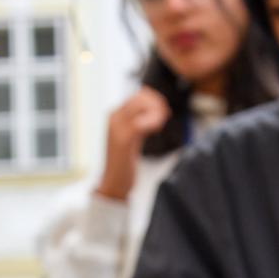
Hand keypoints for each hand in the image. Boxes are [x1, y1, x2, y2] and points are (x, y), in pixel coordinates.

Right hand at [94, 87, 171, 201]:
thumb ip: (139, 123)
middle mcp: (114, 118)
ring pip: (139, 105)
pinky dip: (152, 121)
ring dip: (156, 111)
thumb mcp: (132, 137)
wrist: (113, 182)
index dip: (153, 99)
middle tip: (165, 116)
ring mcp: (117, 127)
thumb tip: (154, 110)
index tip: (163, 110)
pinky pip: (139, 122)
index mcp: (115, 116)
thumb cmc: (124, 162)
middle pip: (139, 97)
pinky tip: (156, 128)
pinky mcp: (123, 139)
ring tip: (160, 123)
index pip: (137, 95)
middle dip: (157, 103)